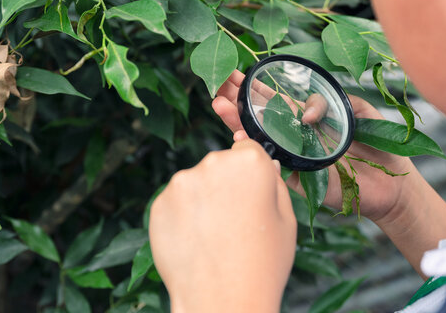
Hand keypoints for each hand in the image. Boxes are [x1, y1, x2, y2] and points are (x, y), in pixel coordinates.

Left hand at [149, 140, 296, 312]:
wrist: (222, 302)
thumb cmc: (262, 263)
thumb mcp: (286, 219)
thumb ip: (274, 183)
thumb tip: (263, 164)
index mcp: (248, 162)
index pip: (248, 148)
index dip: (251, 171)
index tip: (250, 191)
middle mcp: (211, 163)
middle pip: (220, 164)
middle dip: (227, 183)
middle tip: (235, 219)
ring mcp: (181, 183)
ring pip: (196, 183)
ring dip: (203, 198)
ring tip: (215, 234)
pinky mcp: (159, 204)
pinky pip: (175, 202)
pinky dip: (184, 215)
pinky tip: (196, 239)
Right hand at [213, 70, 445, 277]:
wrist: (392, 183)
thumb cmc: (376, 144)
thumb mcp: (357, 110)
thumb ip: (330, 101)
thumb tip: (305, 112)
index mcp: (305, 117)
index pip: (273, 99)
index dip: (253, 87)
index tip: (234, 74)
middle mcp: (294, 135)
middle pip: (258, 115)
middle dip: (237, 99)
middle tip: (217, 85)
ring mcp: (294, 156)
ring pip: (259, 138)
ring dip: (237, 121)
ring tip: (220, 105)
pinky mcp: (299, 178)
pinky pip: (272, 164)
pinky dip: (255, 151)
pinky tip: (239, 136)